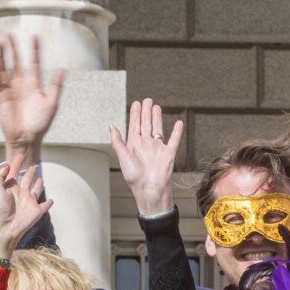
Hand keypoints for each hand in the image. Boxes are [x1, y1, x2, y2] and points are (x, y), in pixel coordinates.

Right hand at [0, 35, 63, 156]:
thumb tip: (63, 69)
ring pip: (4, 67)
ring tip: (1, 41)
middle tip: (10, 34)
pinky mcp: (1, 95)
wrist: (26, 138)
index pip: (34, 63)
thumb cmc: (40, 124)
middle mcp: (21, 84)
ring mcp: (10, 89)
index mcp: (34, 85)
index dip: (34, 50)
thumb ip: (56, 86)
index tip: (35, 36)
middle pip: (16, 61)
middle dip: (13, 48)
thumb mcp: (51, 103)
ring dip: (2, 55)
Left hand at [0, 162, 51, 261]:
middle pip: (26, 180)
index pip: (14, 172)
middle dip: (29, 173)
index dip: (16, 163)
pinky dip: (48, 203)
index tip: (20, 155)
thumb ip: (0, 176)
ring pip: (35, 191)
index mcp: (10, 188)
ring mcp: (29, 202)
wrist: (5, 227)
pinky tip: (51, 200)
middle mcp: (20, 193)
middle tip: (33, 166)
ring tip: (40, 179)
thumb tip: (7, 165)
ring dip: (38, 185)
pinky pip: (44, 206)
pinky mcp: (37, 211)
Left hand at [110, 98, 184, 221]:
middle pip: (146, 123)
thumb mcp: (123, 157)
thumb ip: (117, 141)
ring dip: (157, 117)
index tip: (135, 103)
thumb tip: (111, 126)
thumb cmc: (135, 177)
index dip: (134, 114)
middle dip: (146, 111)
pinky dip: (176, 131)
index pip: (134, 125)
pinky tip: (178, 123)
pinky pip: (174, 140)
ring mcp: (158, 148)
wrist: (150, 189)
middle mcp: (146, 144)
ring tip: (156, 107)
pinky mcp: (169, 153)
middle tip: (147, 100)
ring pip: (158, 128)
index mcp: (134, 144)